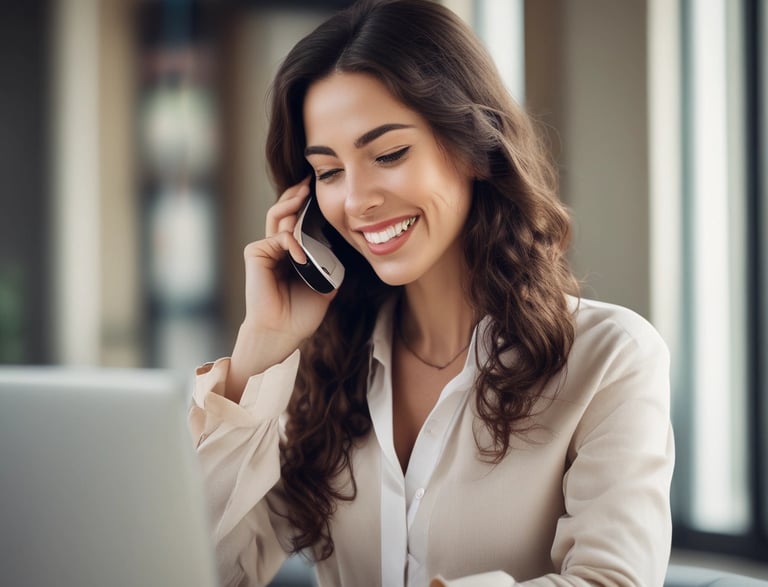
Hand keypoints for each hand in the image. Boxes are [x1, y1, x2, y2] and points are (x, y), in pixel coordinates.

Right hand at [226, 178, 336, 401]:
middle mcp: (277, 248)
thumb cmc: (302, 314)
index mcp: (293, 253)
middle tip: (310, 180)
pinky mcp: (256, 254)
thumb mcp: (325, 284)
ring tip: (304, 196)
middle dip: (297, 195)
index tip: (321, 190)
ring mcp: (265, 250)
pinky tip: (300, 255)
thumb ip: (329, 263)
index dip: (307, 205)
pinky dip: (290, 242)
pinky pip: (276, 237)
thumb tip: (342, 245)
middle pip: (285, 212)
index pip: (299, 221)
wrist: (283, 332)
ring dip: (291, 206)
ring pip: (278, 218)